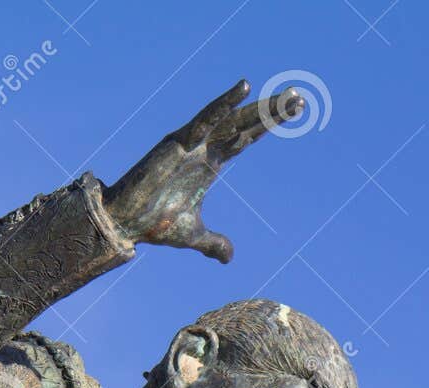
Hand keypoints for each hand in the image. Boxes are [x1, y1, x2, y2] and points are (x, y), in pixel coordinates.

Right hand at [103, 79, 303, 262]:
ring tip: (288, 96)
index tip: (292, 114)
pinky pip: (206, 118)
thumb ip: (215, 243)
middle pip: (245, 125)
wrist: (128, 223)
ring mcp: (193, 142)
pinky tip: (245, 88)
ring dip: (260, 107)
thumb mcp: (195, 236)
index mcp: (210, 163)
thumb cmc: (156, 224)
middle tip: (301, 99)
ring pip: (232, 118)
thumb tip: (229, 259)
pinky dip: (224, 103)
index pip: (245, 139)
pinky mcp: (179, 141)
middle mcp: (204, 147)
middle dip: (272, 113)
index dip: (267, 126)